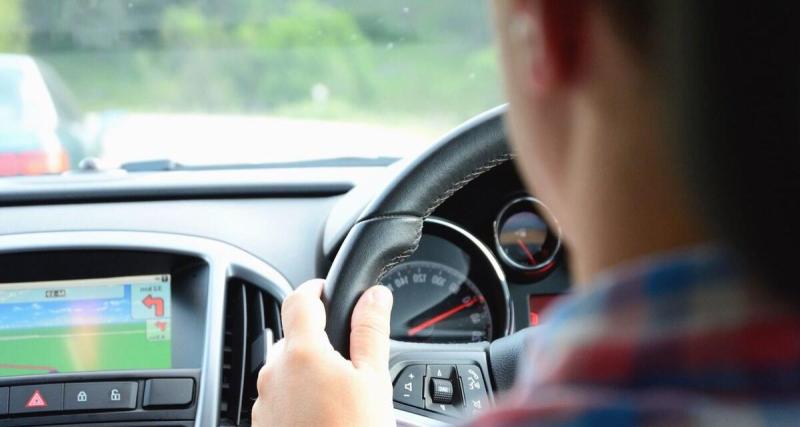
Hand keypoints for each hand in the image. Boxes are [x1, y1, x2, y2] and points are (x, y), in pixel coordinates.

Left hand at [251, 279, 395, 426]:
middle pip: (294, 338)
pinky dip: (298, 398)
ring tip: (339, 397)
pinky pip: (280, 397)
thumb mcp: (373, 380)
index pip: (298, 299)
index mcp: (302, 353)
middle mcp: (274, 373)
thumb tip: (375, 296)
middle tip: (349, 364)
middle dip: (319, 342)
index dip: (315, 288)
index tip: (327, 289)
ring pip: (287, 370)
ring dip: (309, 373)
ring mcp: (265, 400)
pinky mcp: (262, 422)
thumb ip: (371, 331)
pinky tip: (322, 414)